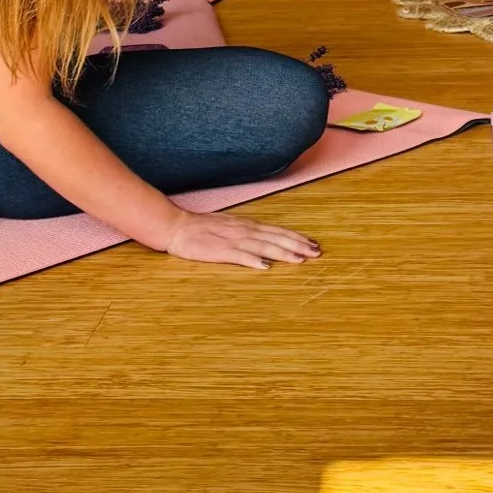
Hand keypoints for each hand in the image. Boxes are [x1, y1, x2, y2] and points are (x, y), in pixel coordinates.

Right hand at [162, 212, 322, 271]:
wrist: (177, 226)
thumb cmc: (202, 228)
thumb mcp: (230, 226)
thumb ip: (248, 233)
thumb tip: (266, 242)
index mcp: (246, 225)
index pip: (277, 231)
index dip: (295, 237)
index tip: (312, 243)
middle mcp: (244, 231)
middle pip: (276, 238)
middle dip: (297, 245)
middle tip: (316, 252)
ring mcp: (232, 240)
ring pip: (263, 247)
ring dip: (282, 253)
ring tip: (299, 259)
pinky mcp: (219, 251)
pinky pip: (238, 256)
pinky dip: (252, 260)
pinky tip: (264, 266)